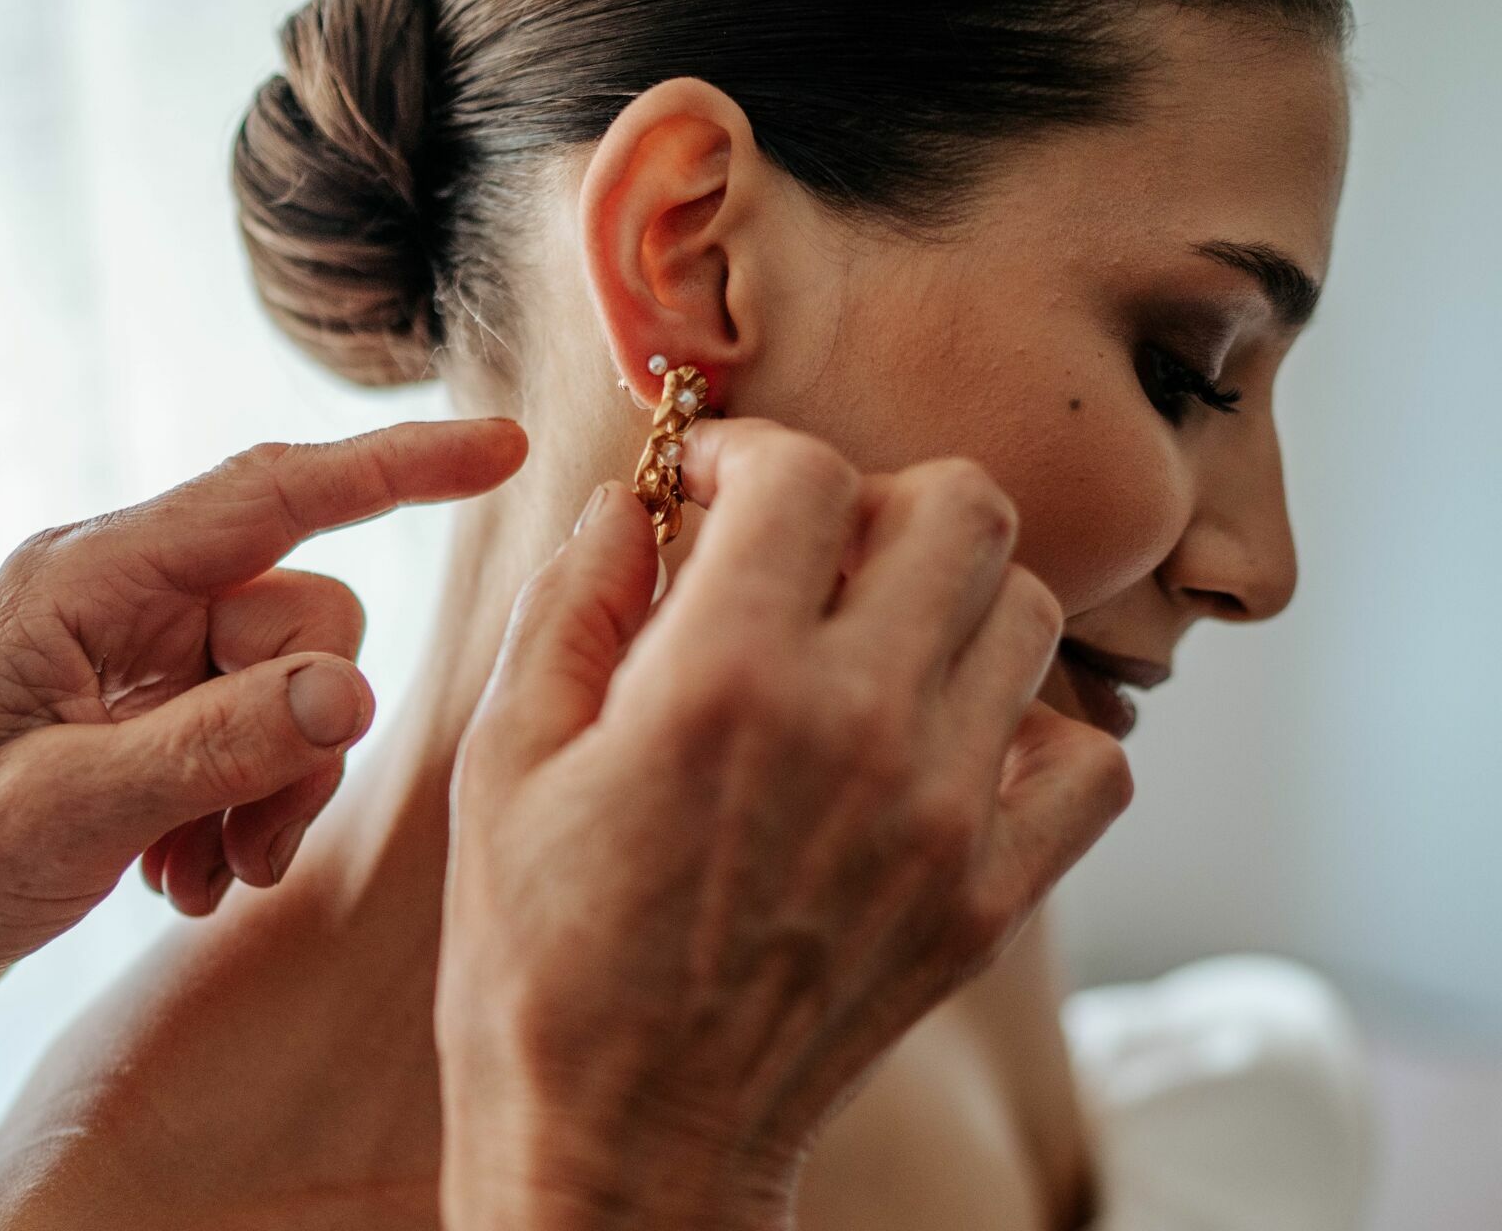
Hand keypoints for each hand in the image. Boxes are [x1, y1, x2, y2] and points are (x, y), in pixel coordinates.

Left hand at [0, 417, 525, 1030]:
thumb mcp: (68, 808)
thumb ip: (216, 746)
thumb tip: (355, 696)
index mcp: (92, 578)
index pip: (274, 494)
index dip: (398, 468)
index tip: (501, 448)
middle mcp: (123, 598)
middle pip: (301, 621)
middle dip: (304, 739)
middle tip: (254, 846)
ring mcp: (135, 658)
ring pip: (289, 690)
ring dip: (273, 791)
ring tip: (205, 875)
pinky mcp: (141, 716)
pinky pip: (253, 736)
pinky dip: (241, 811)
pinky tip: (180, 876)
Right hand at [436, 418, 1130, 1229]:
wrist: (628, 1140)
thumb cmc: (539, 956)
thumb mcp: (503, 761)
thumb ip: (574, 603)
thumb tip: (629, 501)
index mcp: (724, 681)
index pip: (805, 470)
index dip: (747, 451)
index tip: (708, 490)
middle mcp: (859, 727)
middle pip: (962, 506)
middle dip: (874, 496)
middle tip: (804, 551)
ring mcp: (944, 815)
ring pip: (1029, 612)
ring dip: (948, 597)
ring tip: (867, 644)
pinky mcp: (989, 895)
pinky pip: (1088, 759)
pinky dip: (1032, 724)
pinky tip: (942, 740)